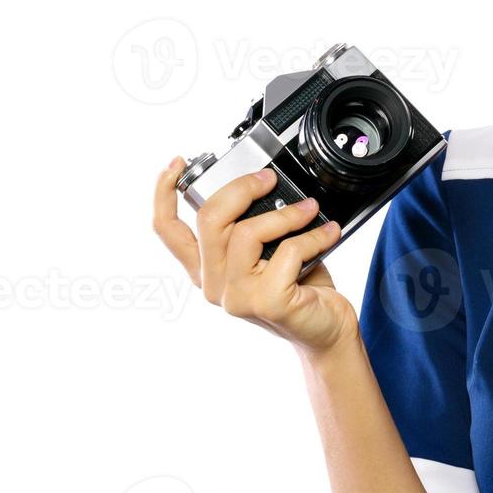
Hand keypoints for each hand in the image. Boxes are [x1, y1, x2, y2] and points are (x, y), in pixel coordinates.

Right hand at [151, 159, 358, 353]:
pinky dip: (314, 237)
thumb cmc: (299, 285)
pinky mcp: (267, 302)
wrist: (326, 328)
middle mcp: (213, 284)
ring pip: (247, 233)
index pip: (168, 231)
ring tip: (311, 209)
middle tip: (269, 179)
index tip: (176, 164)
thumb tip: (263, 185)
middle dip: (242, 188)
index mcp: (206, 268)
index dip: (163, 194)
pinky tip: (328, 234)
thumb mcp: (268, 250)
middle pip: (210, 220)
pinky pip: (288, 251)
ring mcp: (237, 297)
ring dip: (286, 214)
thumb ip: (252, 225)